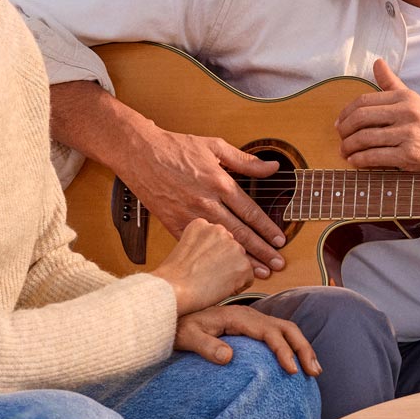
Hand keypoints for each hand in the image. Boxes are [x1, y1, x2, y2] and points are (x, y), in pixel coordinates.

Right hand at [121, 127, 286, 273]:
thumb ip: (245, 160)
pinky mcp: (174, 224)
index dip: (268, 229)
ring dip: (242, 258)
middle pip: (240, 232)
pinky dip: (212, 258)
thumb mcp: (214, 146)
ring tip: (260, 272)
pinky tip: (224, 267)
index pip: (251, 211)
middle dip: (262, 250)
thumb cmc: (175, 147)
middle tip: (278, 264)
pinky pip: (197, 245)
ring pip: (222, 242)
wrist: (139, 153)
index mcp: (219, 183)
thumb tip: (272, 166)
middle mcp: (206, 202)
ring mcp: (189, 215)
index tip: (281, 241)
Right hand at [149, 218, 257, 314]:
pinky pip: (247, 278)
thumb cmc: (172, 277)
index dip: (213, 255)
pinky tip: (219, 288)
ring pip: (242, 262)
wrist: (173, 290)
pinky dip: (237, 286)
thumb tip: (215, 253)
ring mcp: (234, 246)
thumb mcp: (184, 248)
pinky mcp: (244, 265)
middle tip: (208, 274)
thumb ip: (202, 244)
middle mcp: (221, 230)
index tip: (205, 263)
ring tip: (211, 281)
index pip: (219, 238)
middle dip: (225, 262)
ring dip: (232, 272)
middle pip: (232, 248)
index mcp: (203, 223)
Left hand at [175, 304, 320, 375]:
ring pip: (286, 330)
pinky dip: (292, 347)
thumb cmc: (179, 327)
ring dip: (302, 348)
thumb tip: (229, 357)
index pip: (269, 332)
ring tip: (314, 369)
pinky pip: (278, 334)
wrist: (172, 314)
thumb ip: (206, 346)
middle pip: (286, 328)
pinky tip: (296, 363)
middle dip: (303, 348)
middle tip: (314, 372)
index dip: (283, 350)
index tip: (291, 370)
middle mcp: (250, 315)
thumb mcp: (187, 337)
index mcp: (239, 317)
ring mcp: (252, 320)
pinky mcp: (251, 327)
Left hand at [336, 60, 419, 171]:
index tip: (340, 122)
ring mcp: (409, 134)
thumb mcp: (417, 101)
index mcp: (407, 98)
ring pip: (365, 138)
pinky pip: (375, 156)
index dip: (346, 112)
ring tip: (344, 152)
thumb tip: (377, 62)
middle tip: (339, 138)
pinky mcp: (410, 155)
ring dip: (349, 147)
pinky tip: (355, 162)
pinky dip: (360, 160)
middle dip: (344, 129)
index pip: (365, 101)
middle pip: (362, 118)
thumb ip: (393, 84)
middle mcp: (407, 112)